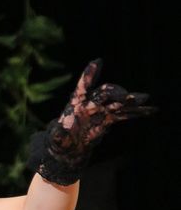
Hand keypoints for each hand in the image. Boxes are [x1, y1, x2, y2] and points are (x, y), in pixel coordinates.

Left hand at [27, 59, 156, 184]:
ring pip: (118, 102)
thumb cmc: (60, 141)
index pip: (83, 86)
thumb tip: (58, 133)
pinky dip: (137, 113)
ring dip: (131, 101)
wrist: (69, 147)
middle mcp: (90, 103)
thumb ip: (58, 135)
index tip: (97, 62)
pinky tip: (151, 110)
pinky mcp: (108, 119)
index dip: (89, 75)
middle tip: (126, 96)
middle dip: (116, 93)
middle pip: (105, 93)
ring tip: (145, 99)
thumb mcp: (57, 139)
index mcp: (76, 103)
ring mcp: (100, 110)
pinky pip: (124, 114)